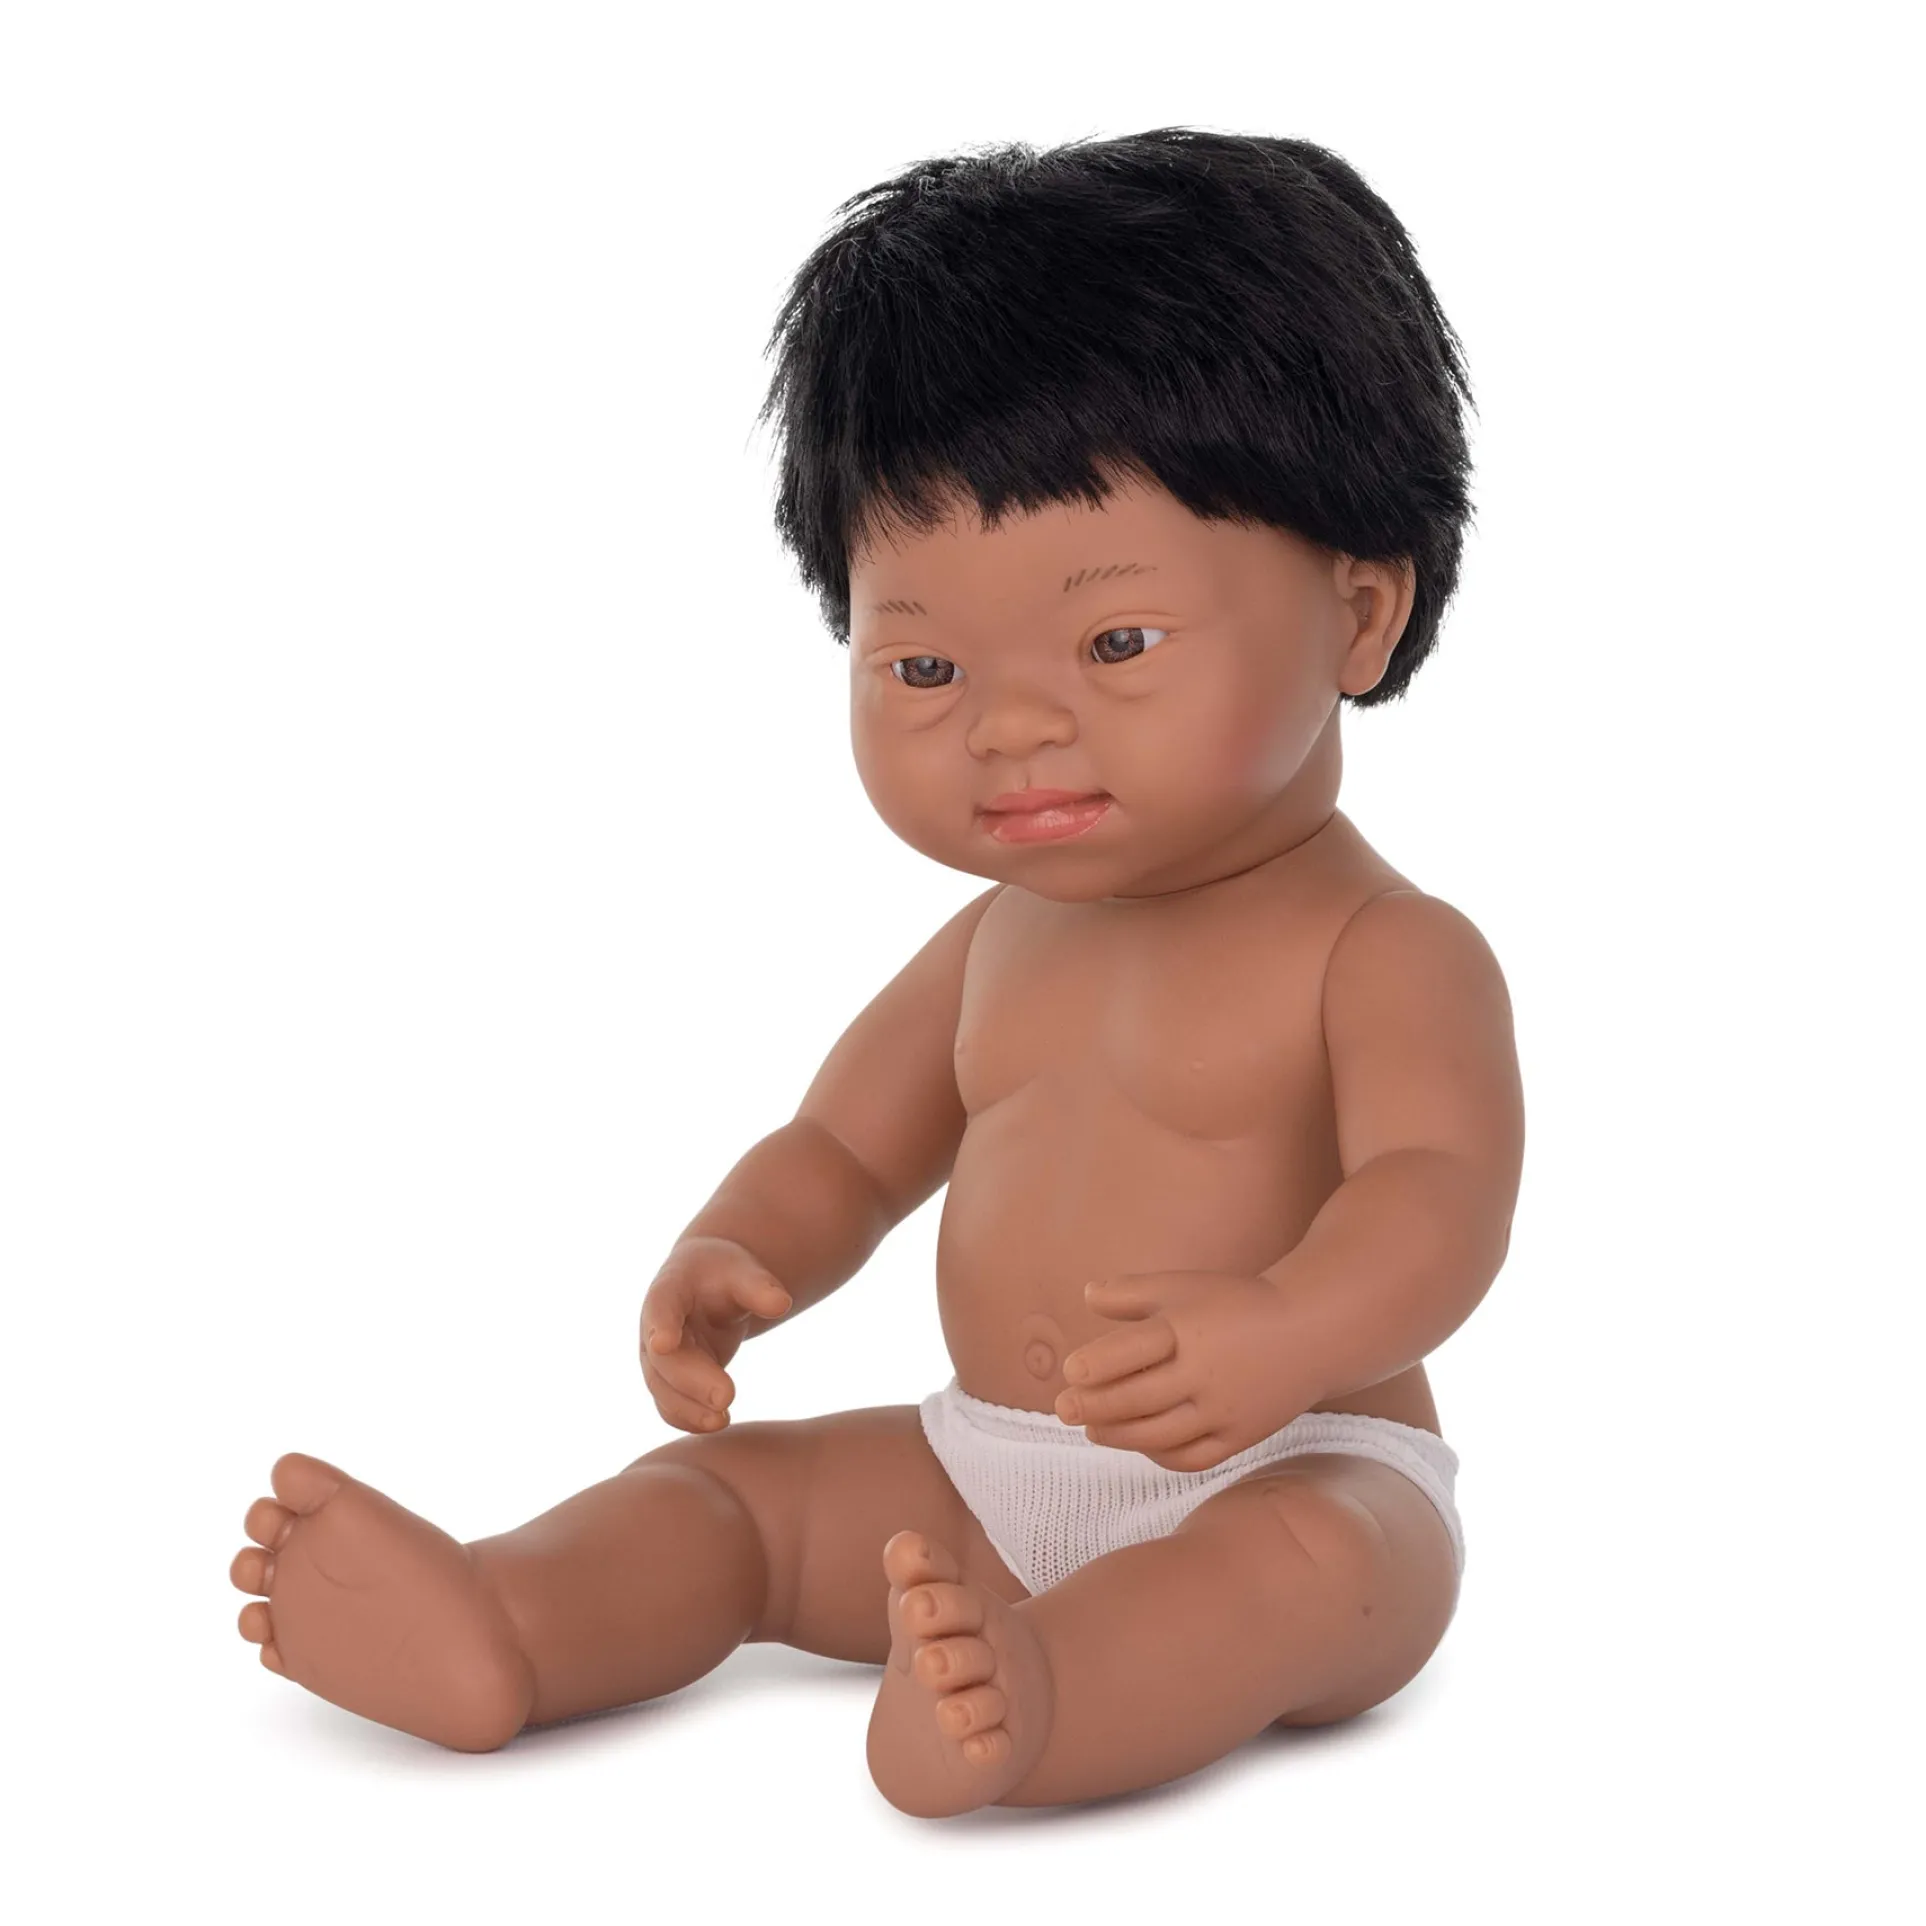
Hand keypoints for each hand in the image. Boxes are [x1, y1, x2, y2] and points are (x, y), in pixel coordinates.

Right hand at [640, 1236, 791, 1433]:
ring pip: (664, 1389)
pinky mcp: (669, 1380)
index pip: (660, 1307)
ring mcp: (657, 1358)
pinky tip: (715, 1424)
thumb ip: (759, 1287)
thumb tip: (782, 1304)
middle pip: (665, 1359)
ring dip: (689, 1408)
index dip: (660, 1325)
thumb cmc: (724, 1274)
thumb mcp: (743, 1271)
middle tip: (726, 1397)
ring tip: (722, 1421)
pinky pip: (672, 1405)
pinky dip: (690, 1418)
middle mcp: (653, 1327)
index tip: (664, 1343)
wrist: (707, 1287)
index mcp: (668, 1290)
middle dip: (692, 1381)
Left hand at [1054, 1270, 1306, 1471]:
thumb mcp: (1183, 1286)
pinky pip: (1192, 1457)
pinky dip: (1159, 1455)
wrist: (1308, 1332)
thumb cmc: (1234, 1304)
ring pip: (1160, 1434)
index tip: (1069, 1371)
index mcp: (1188, 1328)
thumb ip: (1131, 1292)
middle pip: (1138, 1398)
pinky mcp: (1240, 1436)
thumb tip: (1086, 1296)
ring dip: (1119, 1435)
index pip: (1133, 1350)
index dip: (1096, 1364)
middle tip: (1062, 1409)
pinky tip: (1138, 1443)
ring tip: (1091, 1429)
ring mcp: (1224, 1410)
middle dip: (1094, 1407)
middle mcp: (1206, 1373)